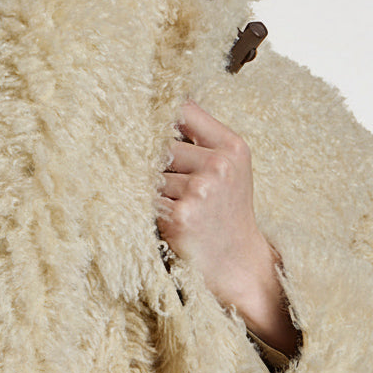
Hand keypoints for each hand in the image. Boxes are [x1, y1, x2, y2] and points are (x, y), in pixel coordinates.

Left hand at [157, 101, 298, 355]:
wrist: (237, 263)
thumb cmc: (226, 211)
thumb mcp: (228, 167)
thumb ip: (198, 137)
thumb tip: (148, 109)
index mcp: (232, 147)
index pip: (183, 109)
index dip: (157, 110)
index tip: (135, 109)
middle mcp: (219, 166)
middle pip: (160, 143)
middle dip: (155, 161)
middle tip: (168, 182)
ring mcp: (200, 191)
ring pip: (149, 173)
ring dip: (151, 188)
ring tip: (174, 205)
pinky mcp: (180, 217)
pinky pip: (146, 199)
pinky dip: (147, 207)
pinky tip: (166, 219)